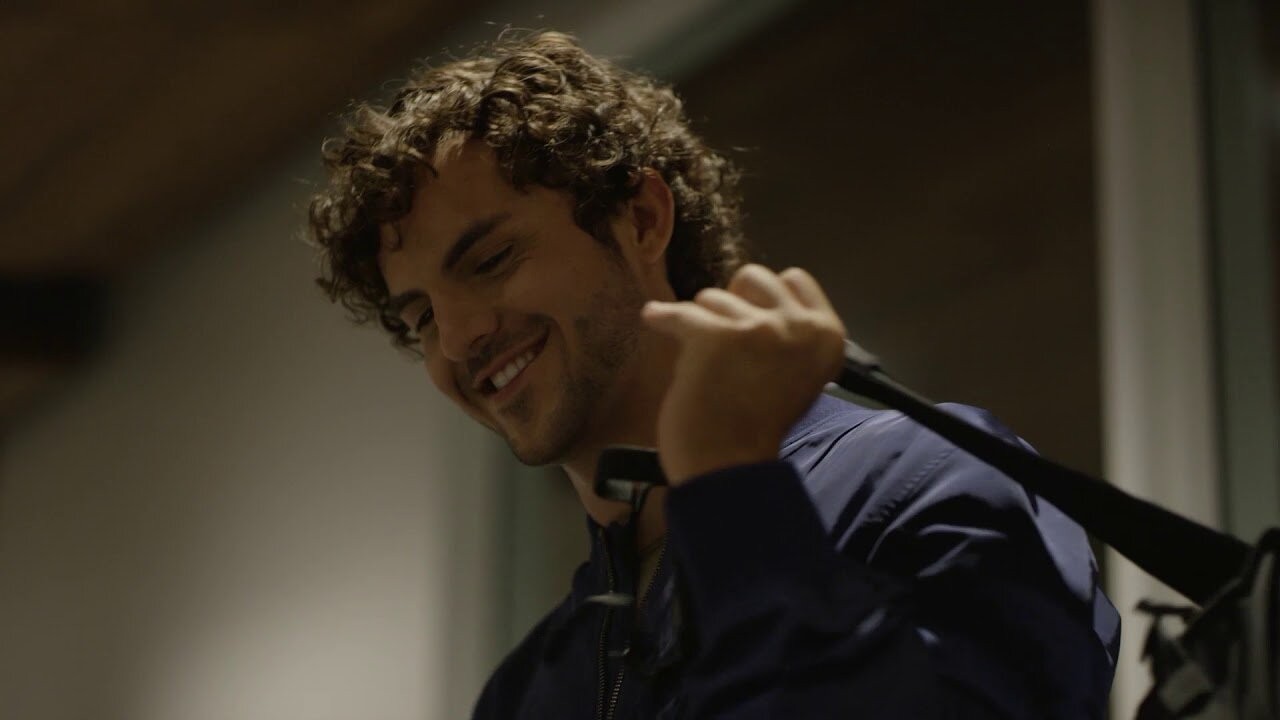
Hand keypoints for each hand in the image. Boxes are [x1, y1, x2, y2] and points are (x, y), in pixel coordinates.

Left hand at [642, 264, 846, 484]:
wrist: (729, 468)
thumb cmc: (756, 427)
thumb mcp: (797, 373)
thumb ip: (787, 334)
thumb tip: (749, 300)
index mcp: (827, 336)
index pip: (795, 280)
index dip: (765, 298)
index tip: (750, 319)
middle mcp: (799, 326)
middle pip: (753, 277)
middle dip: (732, 303)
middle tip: (724, 340)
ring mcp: (759, 329)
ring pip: (712, 297)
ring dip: (701, 326)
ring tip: (705, 365)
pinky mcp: (716, 337)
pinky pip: (677, 312)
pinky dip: (662, 319)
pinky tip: (654, 319)